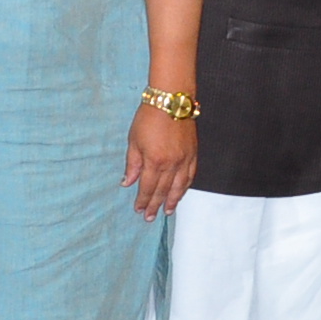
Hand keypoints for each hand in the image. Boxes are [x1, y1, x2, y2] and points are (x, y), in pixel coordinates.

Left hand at [124, 102, 195, 219]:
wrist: (171, 101)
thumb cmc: (148, 118)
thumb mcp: (133, 140)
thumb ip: (132, 164)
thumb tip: (127, 183)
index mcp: (154, 161)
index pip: (147, 187)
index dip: (142, 200)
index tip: (138, 210)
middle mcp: (171, 164)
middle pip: (163, 190)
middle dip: (155, 205)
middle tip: (150, 218)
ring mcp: (184, 160)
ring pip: (179, 187)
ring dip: (173, 200)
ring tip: (167, 211)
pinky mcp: (193, 154)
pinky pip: (190, 176)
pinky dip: (185, 187)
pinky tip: (181, 193)